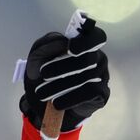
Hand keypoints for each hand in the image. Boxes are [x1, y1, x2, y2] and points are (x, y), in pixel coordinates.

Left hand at [20, 14, 109, 132]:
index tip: (70, 47)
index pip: (96, 36)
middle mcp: (97, 57)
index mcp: (83, 44)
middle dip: (61, 67)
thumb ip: (45, 45)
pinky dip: (70, 98)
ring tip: (42, 93)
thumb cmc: (44, 74)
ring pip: (86, 77)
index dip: (85, 41)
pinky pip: (90, 92)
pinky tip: (56, 103)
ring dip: (59, 86)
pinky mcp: (102, 92)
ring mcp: (102, 74)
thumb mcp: (37, 58)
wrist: (45, 102)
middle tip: (43, 75)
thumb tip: (61, 42)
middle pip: (86, 59)